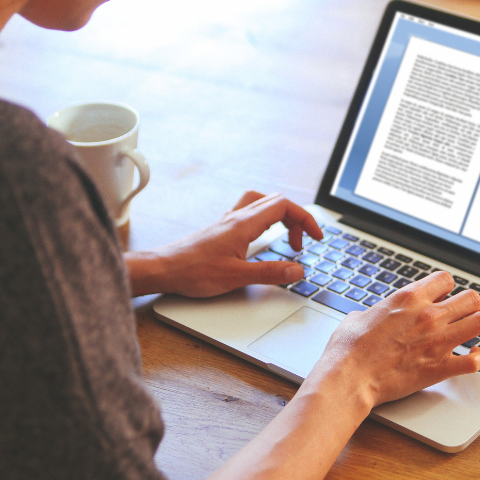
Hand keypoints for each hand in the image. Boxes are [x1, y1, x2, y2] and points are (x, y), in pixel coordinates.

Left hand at [125, 191, 322, 297]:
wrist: (164, 269)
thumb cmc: (193, 271)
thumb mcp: (237, 277)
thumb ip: (270, 273)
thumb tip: (298, 270)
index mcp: (244, 223)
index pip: (284, 207)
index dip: (305, 219)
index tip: (316, 237)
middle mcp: (237, 217)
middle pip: (276, 202)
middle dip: (296, 219)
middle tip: (303, 243)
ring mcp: (228, 222)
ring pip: (262, 204)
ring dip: (281, 216)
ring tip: (287, 239)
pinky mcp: (222, 230)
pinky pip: (250, 214)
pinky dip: (265, 221)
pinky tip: (262, 239)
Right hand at [307, 272, 479, 408]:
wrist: (349, 377)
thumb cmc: (349, 348)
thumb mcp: (358, 316)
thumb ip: (376, 311)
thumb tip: (375, 316)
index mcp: (409, 298)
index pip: (446, 279)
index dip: (445, 288)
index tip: (441, 297)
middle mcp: (429, 315)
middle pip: (472, 298)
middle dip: (468, 305)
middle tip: (459, 314)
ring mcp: (438, 341)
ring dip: (477, 326)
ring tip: (469, 332)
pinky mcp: (441, 367)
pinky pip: (476, 361)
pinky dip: (479, 359)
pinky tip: (473, 356)